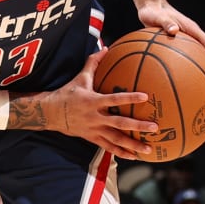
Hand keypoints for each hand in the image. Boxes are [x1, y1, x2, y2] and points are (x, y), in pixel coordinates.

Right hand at [43, 53, 158, 157]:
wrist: (50, 114)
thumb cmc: (68, 93)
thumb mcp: (80, 77)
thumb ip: (94, 63)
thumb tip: (106, 47)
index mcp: (93, 101)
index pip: (114, 99)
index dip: (129, 98)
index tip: (145, 97)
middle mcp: (95, 117)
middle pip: (119, 123)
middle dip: (137, 126)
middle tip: (154, 128)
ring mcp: (94, 130)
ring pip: (116, 140)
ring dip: (133, 145)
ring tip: (149, 148)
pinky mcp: (92, 139)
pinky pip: (108, 148)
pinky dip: (121, 153)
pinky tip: (134, 156)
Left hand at [134, 0, 204, 74]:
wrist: (150, 5)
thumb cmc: (154, 11)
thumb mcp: (158, 17)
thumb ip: (166, 23)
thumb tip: (174, 30)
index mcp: (192, 29)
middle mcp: (193, 35)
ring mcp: (188, 39)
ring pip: (202, 57)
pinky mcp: (180, 43)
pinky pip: (190, 57)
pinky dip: (192, 68)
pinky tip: (188, 81)